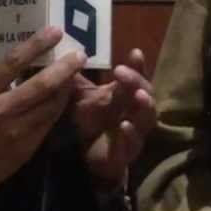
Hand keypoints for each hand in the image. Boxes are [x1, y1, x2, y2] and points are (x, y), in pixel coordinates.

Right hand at [0, 26, 84, 202]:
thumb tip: (9, 57)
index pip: (12, 62)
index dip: (36, 45)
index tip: (55, 31)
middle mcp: (0, 111)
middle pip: (41, 86)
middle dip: (64, 68)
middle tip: (80, 54)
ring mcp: (15, 132)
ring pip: (50, 106)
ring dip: (66, 88)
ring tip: (75, 74)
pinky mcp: (25, 149)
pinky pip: (48, 124)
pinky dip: (57, 109)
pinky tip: (62, 98)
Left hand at [70, 47, 155, 186]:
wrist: (89, 158)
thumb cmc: (91, 122)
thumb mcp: (82, 98)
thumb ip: (76, 79)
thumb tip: (63, 55)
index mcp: (127, 96)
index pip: (137, 77)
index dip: (138, 66)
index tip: (135, 52)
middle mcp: (136, 112)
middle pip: (145, 93)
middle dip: (136, 81)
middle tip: (121, 71)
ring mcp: (135, 133)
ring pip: (147, 118)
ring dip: (144, 106)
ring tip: (138, 95)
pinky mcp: (127, 154)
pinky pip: (131, 144)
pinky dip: (130, 135)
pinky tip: (124, 125)